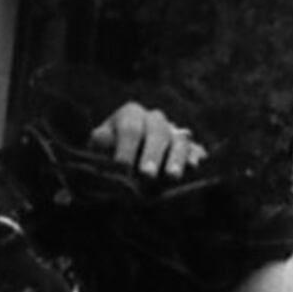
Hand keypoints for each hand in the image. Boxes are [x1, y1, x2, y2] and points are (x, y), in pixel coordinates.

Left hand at [88, 100, 203, 178]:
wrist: (125, 160)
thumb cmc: (108, 152)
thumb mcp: (99, 145)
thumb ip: (100, 143)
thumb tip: (99, 139)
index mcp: (131, 114)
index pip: (130, 128)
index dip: (126, 148)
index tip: (122, 167)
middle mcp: (155, 120)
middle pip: (156, 133)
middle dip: (152, 155)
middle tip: (146, 175)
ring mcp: (174, 133)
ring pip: (178, 141)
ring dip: (175, 159)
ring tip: (171, 177)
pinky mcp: (187, 149)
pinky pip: (193, 151)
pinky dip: (193, 159)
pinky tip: (193, 167)